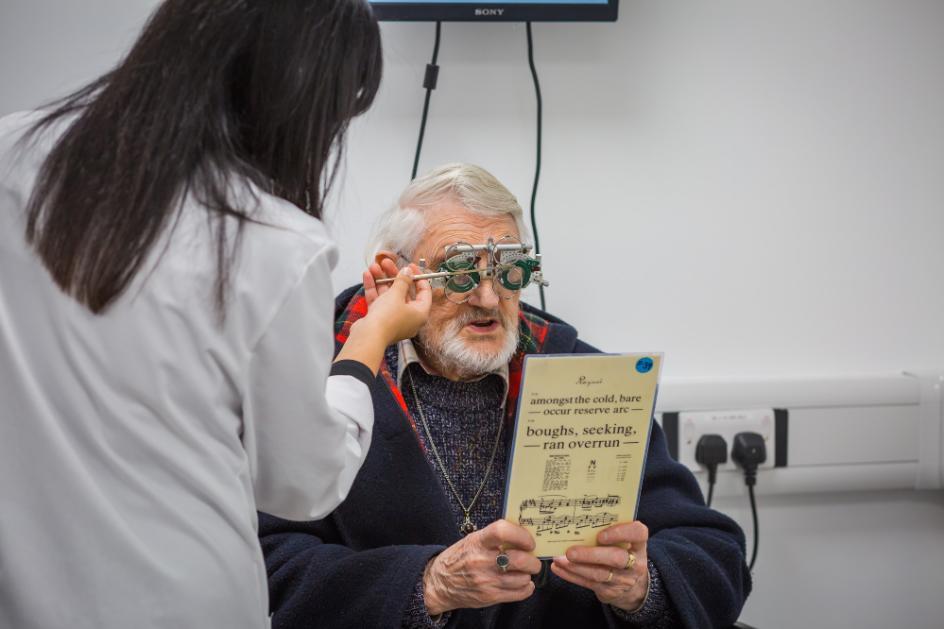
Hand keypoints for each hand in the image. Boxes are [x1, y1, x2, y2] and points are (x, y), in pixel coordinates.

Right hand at [358, 260, 430, 345]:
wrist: (368, 337)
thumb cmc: (387, 319)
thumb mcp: (397, 294)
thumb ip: (403, 281)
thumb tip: (408, 272)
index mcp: (420, 313)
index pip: (424, 292)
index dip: (418, 277)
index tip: (411, 266)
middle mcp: (408, 317)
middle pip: (404, 291)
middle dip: (394, 275)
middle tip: (387, 263)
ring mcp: (393, 318)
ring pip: (388, 295)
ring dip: (381, 279)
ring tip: (374, 266)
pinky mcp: (379, 319)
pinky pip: (378, 301)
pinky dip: (373, 288)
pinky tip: (367, 275)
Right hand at [423, 520, 541, 615]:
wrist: (440, 582)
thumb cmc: (459, 557)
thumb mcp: (473, 540)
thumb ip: (494, 537)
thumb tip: (522, 534)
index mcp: (478, 542)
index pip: (502, 532)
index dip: (521, 535)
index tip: (528, 541)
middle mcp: (482, 561)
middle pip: (519, 560)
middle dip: (532, 560)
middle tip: (532, 559)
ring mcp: (486, 581)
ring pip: (522, 578)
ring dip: (528, 574)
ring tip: (524, 571)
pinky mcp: (490, 597)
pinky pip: (519, 593)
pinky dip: (526, 588)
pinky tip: (523, 583)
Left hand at [550, 521, 649, 612]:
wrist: (633, 586)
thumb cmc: (622, 552)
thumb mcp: (623, 541)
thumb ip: (609, 530)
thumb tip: (578, 519)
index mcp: (638, 544)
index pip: (638, 534)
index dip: (621, 533)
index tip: (601, 534)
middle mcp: (634, 563)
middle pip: (616, 558)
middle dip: (591, 555)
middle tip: (570, 551)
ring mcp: (623, 580)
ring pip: (600, 574)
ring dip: (576, 567)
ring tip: (558, 559)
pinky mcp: (609, 591)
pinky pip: (589, 584)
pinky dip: (571, 576)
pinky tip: (558, 568)